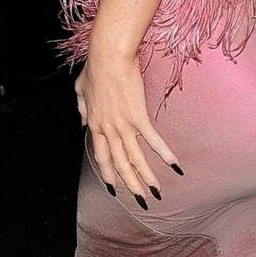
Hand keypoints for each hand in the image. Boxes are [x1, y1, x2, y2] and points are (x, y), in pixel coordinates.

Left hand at [76, 43, 181, 202]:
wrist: (108, 56)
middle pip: (121, 164)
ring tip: (156, 192)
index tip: (114, 188)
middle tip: (141, 200)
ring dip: (147, 178)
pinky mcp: (138, 116)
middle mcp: (108, 130)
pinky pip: (153, 140)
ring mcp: (123, 125)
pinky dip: (164, 155)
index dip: (109, 174)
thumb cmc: (95, 68)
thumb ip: (81, 109)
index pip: (102, 157)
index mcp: (95, 125)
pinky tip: (175, 166)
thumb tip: (82, 123)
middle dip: (131, 185)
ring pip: (136, 159)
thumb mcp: (81, 90)